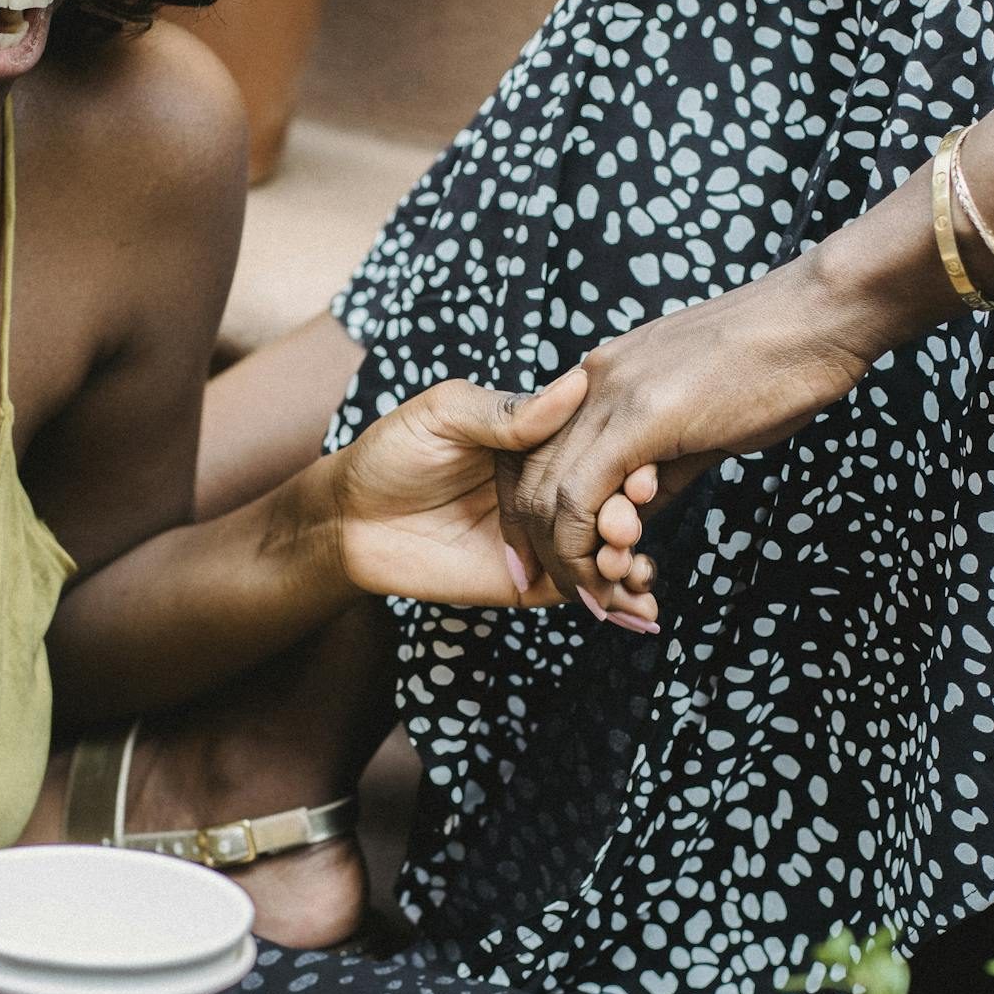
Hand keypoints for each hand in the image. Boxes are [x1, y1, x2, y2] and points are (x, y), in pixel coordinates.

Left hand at [327, 371, 657, 613]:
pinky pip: (580, 592)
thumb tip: (577, 384)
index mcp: (538, 441)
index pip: (600, 450)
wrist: (350, 521)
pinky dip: (617, 603)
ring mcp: (543, 537)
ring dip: (632, 562)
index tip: (644, 477)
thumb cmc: (391, 453)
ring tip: (635, 569)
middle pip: (611, 505)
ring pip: (604, 552)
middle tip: (627, 526)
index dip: (628, 464)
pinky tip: (640, 610)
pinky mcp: (531, 582)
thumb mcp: (446, 414)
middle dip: (630, 520)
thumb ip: (508, 411)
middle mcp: (548, 489)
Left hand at [497, 254, 873, 621]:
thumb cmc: (776, 366)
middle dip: (543, 549)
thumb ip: (657, 469)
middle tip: (575, 596)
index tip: (556, 563)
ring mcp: (610, 395)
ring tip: (597, 599)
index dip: (536, 517)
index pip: (538, 456)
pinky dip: (587, 547)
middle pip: (531, 479)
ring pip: (549, 494)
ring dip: (568, 560)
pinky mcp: (640, 416)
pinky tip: (609, 578)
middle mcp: (590, 382)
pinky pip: (583, 494)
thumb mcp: (699, 424)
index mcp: (601, 378)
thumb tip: (633, 516)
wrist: (819, 316)